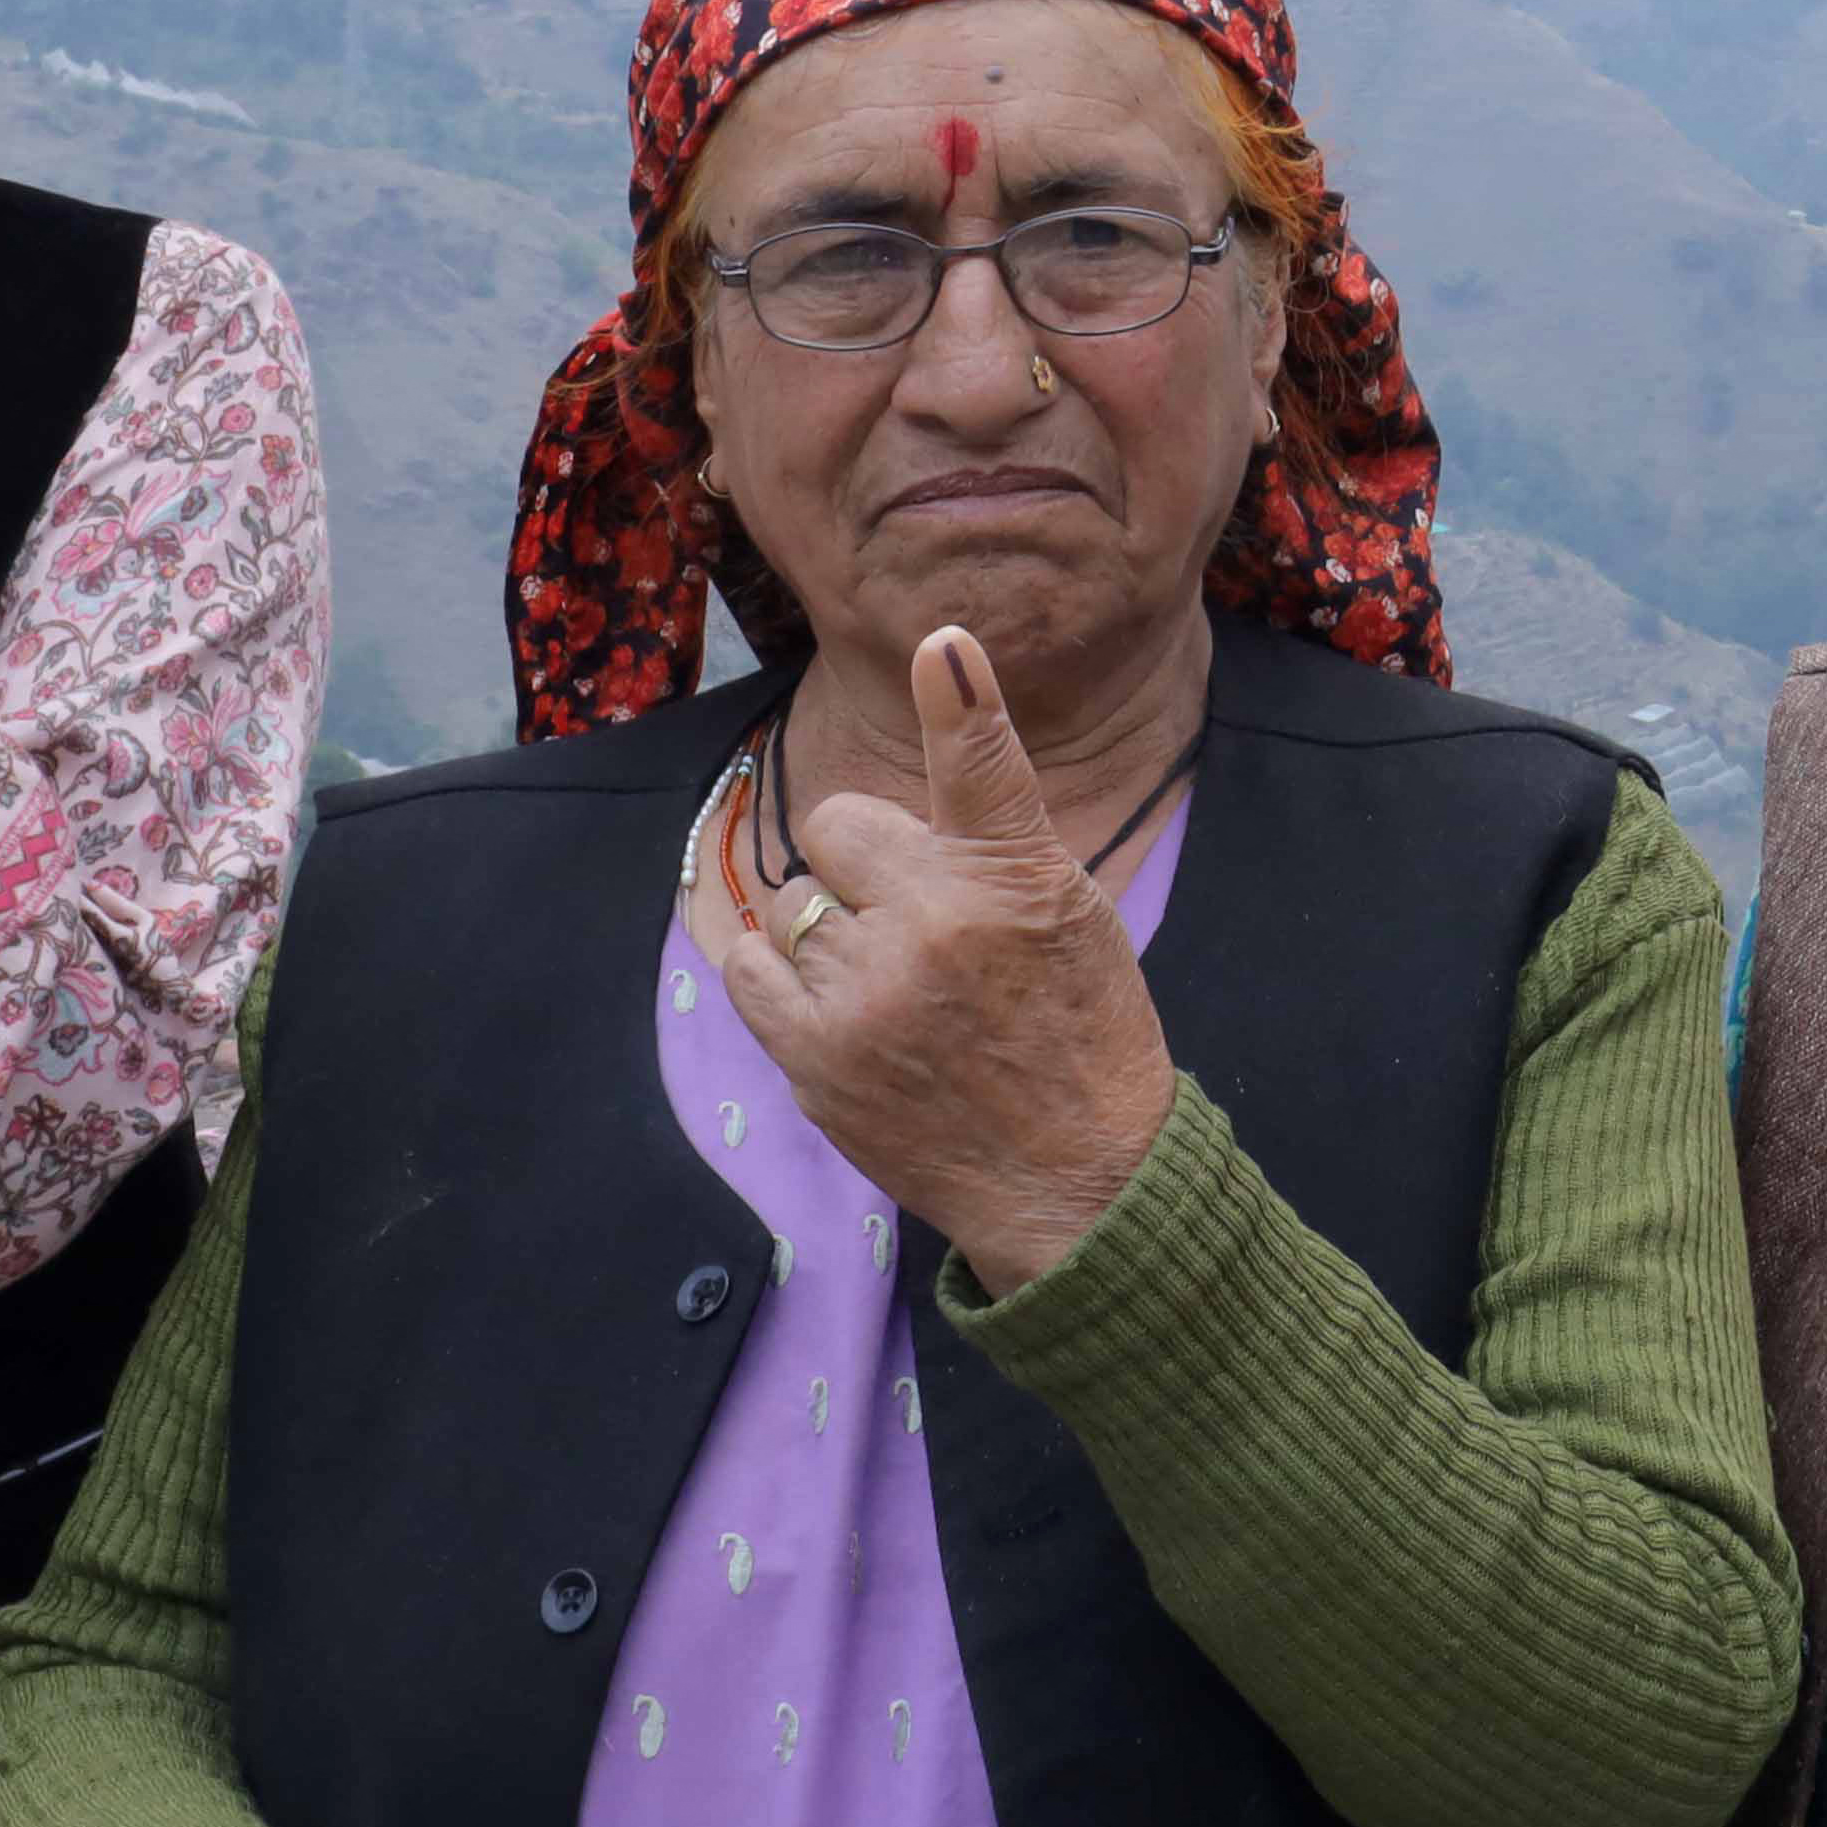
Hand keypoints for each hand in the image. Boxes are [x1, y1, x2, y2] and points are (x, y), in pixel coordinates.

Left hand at [723, 628, 1179, 1295]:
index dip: (959, 695)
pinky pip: (746, 968)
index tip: (943, 644)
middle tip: (917, 919)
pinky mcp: (815, 1059)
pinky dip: (774, 972)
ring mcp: (867, 995)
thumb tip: (944, 708)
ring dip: (832, 929)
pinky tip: (829, 999)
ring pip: (795, 901)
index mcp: (1014, 883)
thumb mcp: (1074, 909)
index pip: (981, 766)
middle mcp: (935, 927)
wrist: (1078, 1182)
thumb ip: (997, 827)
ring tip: (894, 985)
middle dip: (865, 860)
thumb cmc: (1080, 1035)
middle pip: (838, 825)